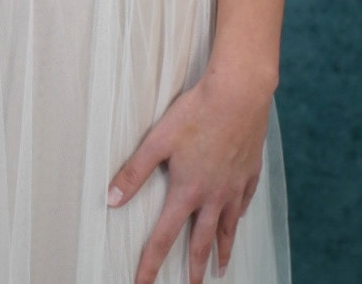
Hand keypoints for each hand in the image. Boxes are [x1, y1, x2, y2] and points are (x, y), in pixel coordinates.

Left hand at [106, 64, 272, 283]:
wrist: (238, 95)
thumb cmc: (196, 113)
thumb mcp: (158, 140)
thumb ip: (134, 172)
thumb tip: (112, 199)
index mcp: (187, 192)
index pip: (164, 237)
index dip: (151, 264)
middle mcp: (213, 196)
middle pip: (202, 241)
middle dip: (195, 268)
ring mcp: (235, 186)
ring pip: (228, 228)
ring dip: (223, 251)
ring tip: (222, 269)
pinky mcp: (250, 171)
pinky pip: (245, 202)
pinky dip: (239, 216)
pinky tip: (238, 218)